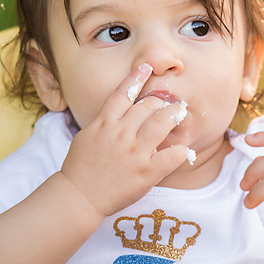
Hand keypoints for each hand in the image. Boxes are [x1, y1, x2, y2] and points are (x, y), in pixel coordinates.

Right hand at [60, 63, 190, 218]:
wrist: (78, 196)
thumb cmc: (80, 167)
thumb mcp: (87, 136)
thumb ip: (105, 123)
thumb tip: (120, 112)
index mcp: (104, 123)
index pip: (123, 93)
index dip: (136, 78)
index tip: (147, 67)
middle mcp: (121, 133)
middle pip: (148, 106)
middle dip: (160, 102)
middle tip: (168, 104)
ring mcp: (135, 152)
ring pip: (162, 123)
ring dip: (173, 115)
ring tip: (179, 113)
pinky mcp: (146, 172)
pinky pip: (171, 156)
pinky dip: (181, 151)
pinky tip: (185, 150)